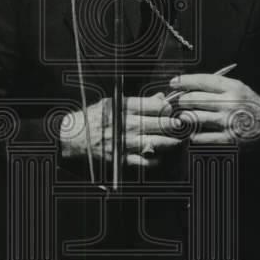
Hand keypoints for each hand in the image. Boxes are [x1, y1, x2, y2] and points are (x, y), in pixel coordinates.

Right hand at [59, 92, 184, 168]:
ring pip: (156, 142)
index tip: (178, 109)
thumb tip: (160, 98)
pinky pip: (145, 161)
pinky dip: (158, 159)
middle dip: (177, 124)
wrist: (72, 138)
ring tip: (182, 140)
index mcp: (124, 108)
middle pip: (159, 124)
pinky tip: (164, 155)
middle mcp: (126, 125)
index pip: (154, 106)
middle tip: (187, 124)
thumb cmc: (92, 118)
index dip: (170, 108)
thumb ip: (138, 101)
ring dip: (172, 142)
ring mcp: (125, 143)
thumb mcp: (112, 103)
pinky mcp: (122, 159)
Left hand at [167, 73, 259, 151]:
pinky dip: (193, 135)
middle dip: (181, 101)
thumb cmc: (252, 106)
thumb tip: (189, 86)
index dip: (184, 81)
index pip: (202, 81)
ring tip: (184, 117)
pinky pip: (200, 137)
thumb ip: (217, 86)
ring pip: (193, 118)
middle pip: (192, 99)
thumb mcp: (239, 88)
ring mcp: (227, 122)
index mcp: (232, 88)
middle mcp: (229, 103)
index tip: (174, 83)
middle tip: (179, 103)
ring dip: (184, 118)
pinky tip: (193, 132)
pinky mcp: (227, 140)